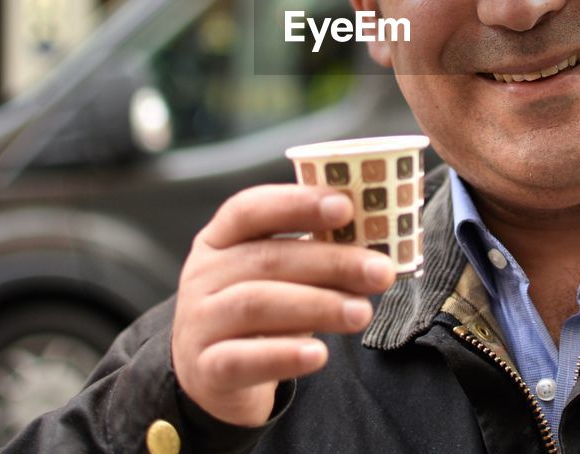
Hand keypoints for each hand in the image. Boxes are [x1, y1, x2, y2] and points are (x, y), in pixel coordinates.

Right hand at [171, 184, 395, 426]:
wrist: (211, 375)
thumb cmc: (257, 309)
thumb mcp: (276, 275)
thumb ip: (312, 255)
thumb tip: (374, 249)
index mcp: (220, 239)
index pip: (250, 209)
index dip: (297, 203)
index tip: (346, 207)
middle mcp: (204, 274)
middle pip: (267, 258)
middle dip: (331, 262)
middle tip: (380, 271)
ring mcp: (199, 321)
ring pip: (256, 305)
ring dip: (317, 306)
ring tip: (362, 312)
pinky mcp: (206, 368)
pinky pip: (243, 359)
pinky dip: (283, 355)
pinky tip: (319, 354)